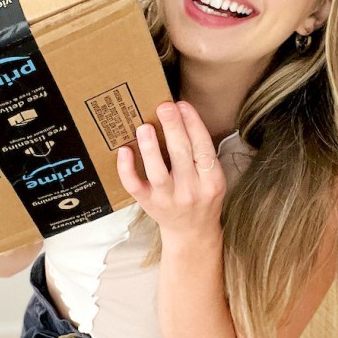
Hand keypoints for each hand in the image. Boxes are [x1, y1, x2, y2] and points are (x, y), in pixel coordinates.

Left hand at [116, 101, 225, 239]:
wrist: (192, 232)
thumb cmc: (201, 197)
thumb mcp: (213, 177)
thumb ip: (201, 152)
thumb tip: (181, 114)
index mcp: (212, 180)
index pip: (203, 148)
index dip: (193, 124)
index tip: (183, 104)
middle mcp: (191, 190)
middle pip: (182, 155)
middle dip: (174, 128)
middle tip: (165, 106)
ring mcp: (168, 199)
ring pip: (158, 172)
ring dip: (150, 148)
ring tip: (144, 127)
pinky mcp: (148, 204)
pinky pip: (135, 186)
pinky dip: (127, 169)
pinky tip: (124, 151)